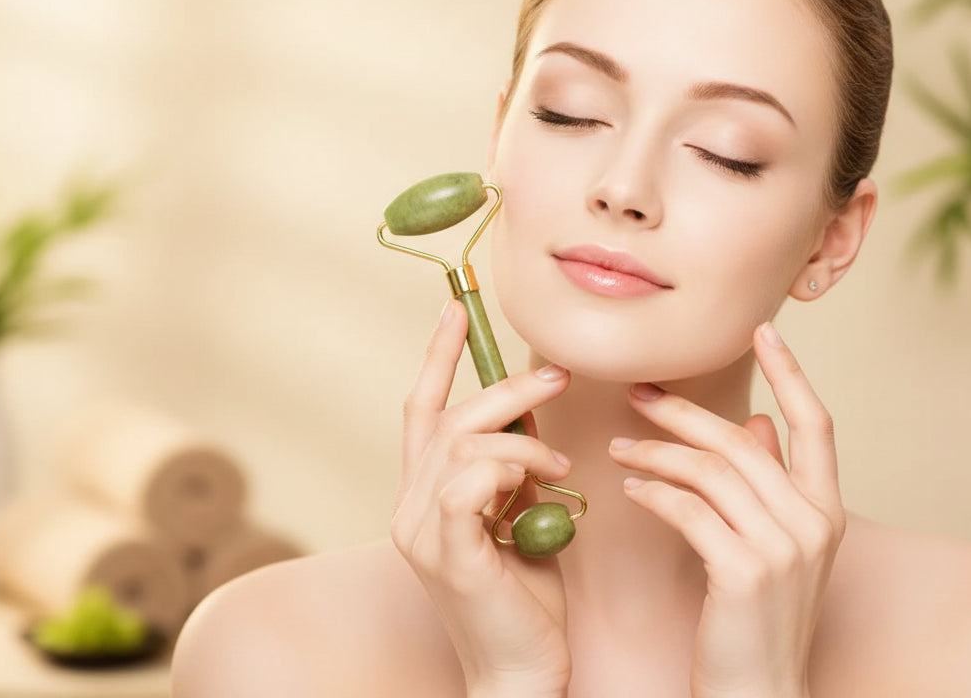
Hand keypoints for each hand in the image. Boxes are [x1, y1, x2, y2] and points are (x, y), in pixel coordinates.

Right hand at [390, 299, 573, 697]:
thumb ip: (514, 468)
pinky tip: (544, 486)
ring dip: (521, 438)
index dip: (438, 357)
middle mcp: (409, 508)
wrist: (523, 671)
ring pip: (461, 443)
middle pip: (448, 417)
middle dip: (507, 389)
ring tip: (561, 466)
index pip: (423, 411)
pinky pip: (465, 484)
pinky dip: (508, 469)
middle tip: (558, 377)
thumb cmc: (527, 599)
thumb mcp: (522, 515)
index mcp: (425, 495)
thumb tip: (531, 413)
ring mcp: (421, 532)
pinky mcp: (448, 554)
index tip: (455, 309)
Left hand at [609, 321, 843, 697]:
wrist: (759, 694)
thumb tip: (764, 425)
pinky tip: (631, 491)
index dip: (793, 373)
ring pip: (710, 471)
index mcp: (826, 509)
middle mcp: (814, 522)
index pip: (817, 424)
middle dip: (685, 412)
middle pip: (743, 441)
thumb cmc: (756, 621)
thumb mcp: (775, 548)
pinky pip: (690, 510)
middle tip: (640, 392)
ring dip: (656, 454)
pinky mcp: (744, 571)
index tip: (764, 331)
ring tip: (618, 450)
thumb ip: (772, 485)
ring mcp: (784, 547)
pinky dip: (655, 494)